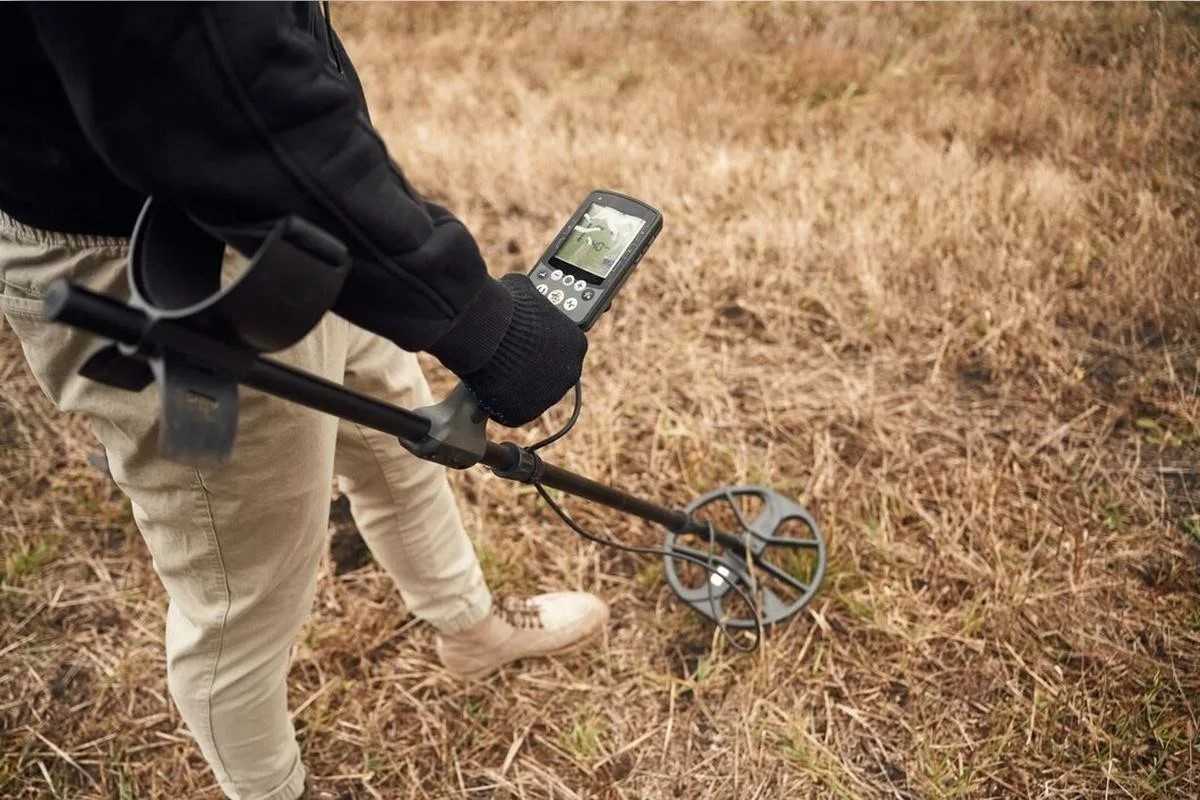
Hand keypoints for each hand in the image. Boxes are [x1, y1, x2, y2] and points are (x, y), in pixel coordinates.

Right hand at [458, 273, 586, 426]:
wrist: (484, 332)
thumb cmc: (506, 307)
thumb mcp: (527, 293)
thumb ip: (533, 303)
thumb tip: (525, 293)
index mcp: (576, 344)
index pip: (564, 351)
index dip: (543, 348)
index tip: (529, 345)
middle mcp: (570, 373)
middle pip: (550, 375)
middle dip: (532, 369)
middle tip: (510, 360)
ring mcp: (549, 397)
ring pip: (532, 395)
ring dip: (518, 386)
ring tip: (495, 371)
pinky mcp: (525, 413)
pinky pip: (513, 410)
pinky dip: (501, 403)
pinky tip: (489, 386)